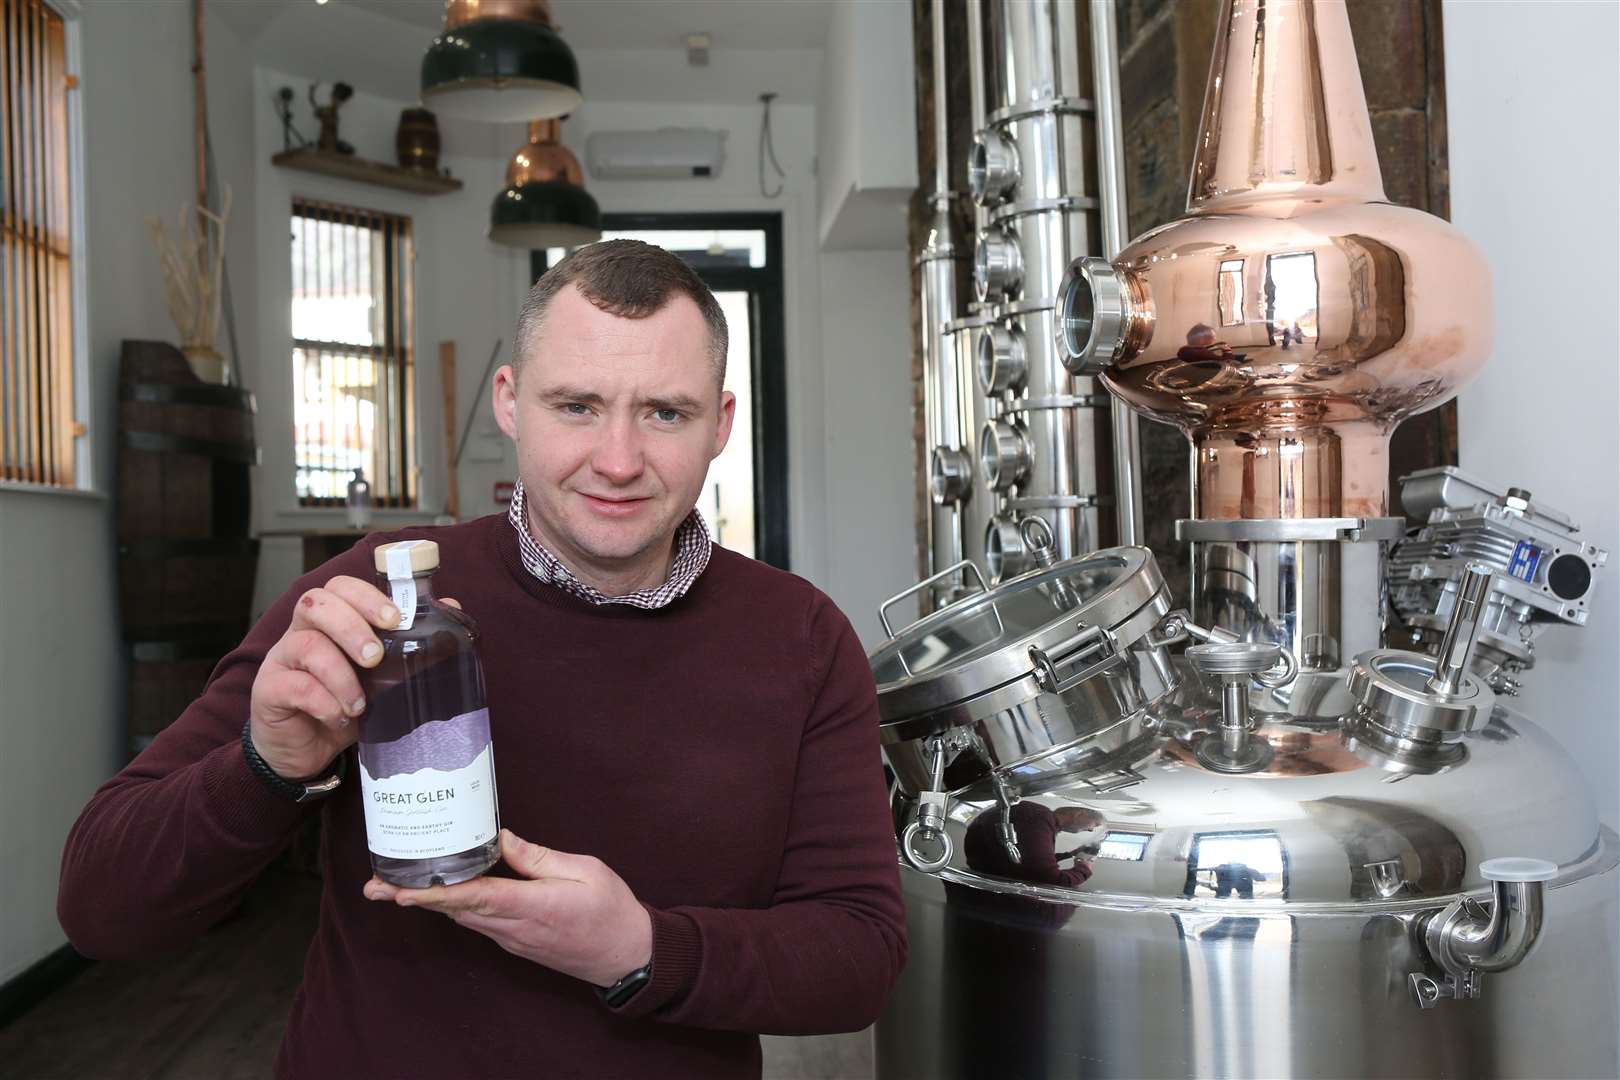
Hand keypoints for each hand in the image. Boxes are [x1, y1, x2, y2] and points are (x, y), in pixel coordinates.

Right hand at [247, 575, 461, 780]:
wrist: (308, 751)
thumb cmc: (346, 704)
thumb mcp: (382, 676)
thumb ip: (409, 644)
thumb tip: (449, 608)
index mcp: (330, 621)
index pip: (340, 587)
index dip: (366, 596)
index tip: (395, 619)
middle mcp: (301, 632)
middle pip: (316, 603)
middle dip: (352, 626)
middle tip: (375, 658)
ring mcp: (281, 659)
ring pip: (305, 644)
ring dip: (340, 674)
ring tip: (360, 704)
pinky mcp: (269, 690)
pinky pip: (294, 685)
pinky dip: (324, 701)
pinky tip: (339, 717)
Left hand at [363, 829, 653, 987]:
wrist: (628, 957)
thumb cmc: (611, 910)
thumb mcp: (584, 871)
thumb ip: (538, 857)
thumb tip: (501, 839)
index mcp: (531, 906)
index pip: (473, 897)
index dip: (433, 893)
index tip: (399, 890)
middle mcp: (513, 927)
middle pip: (455, 910)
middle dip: (412, 897)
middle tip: (374, 885)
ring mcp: (512, 939)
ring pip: (462, 917)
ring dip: (428, 902)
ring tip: (394, 886)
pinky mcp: (516, 941)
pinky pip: (477, 921)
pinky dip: (453, 906)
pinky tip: (441, 892)